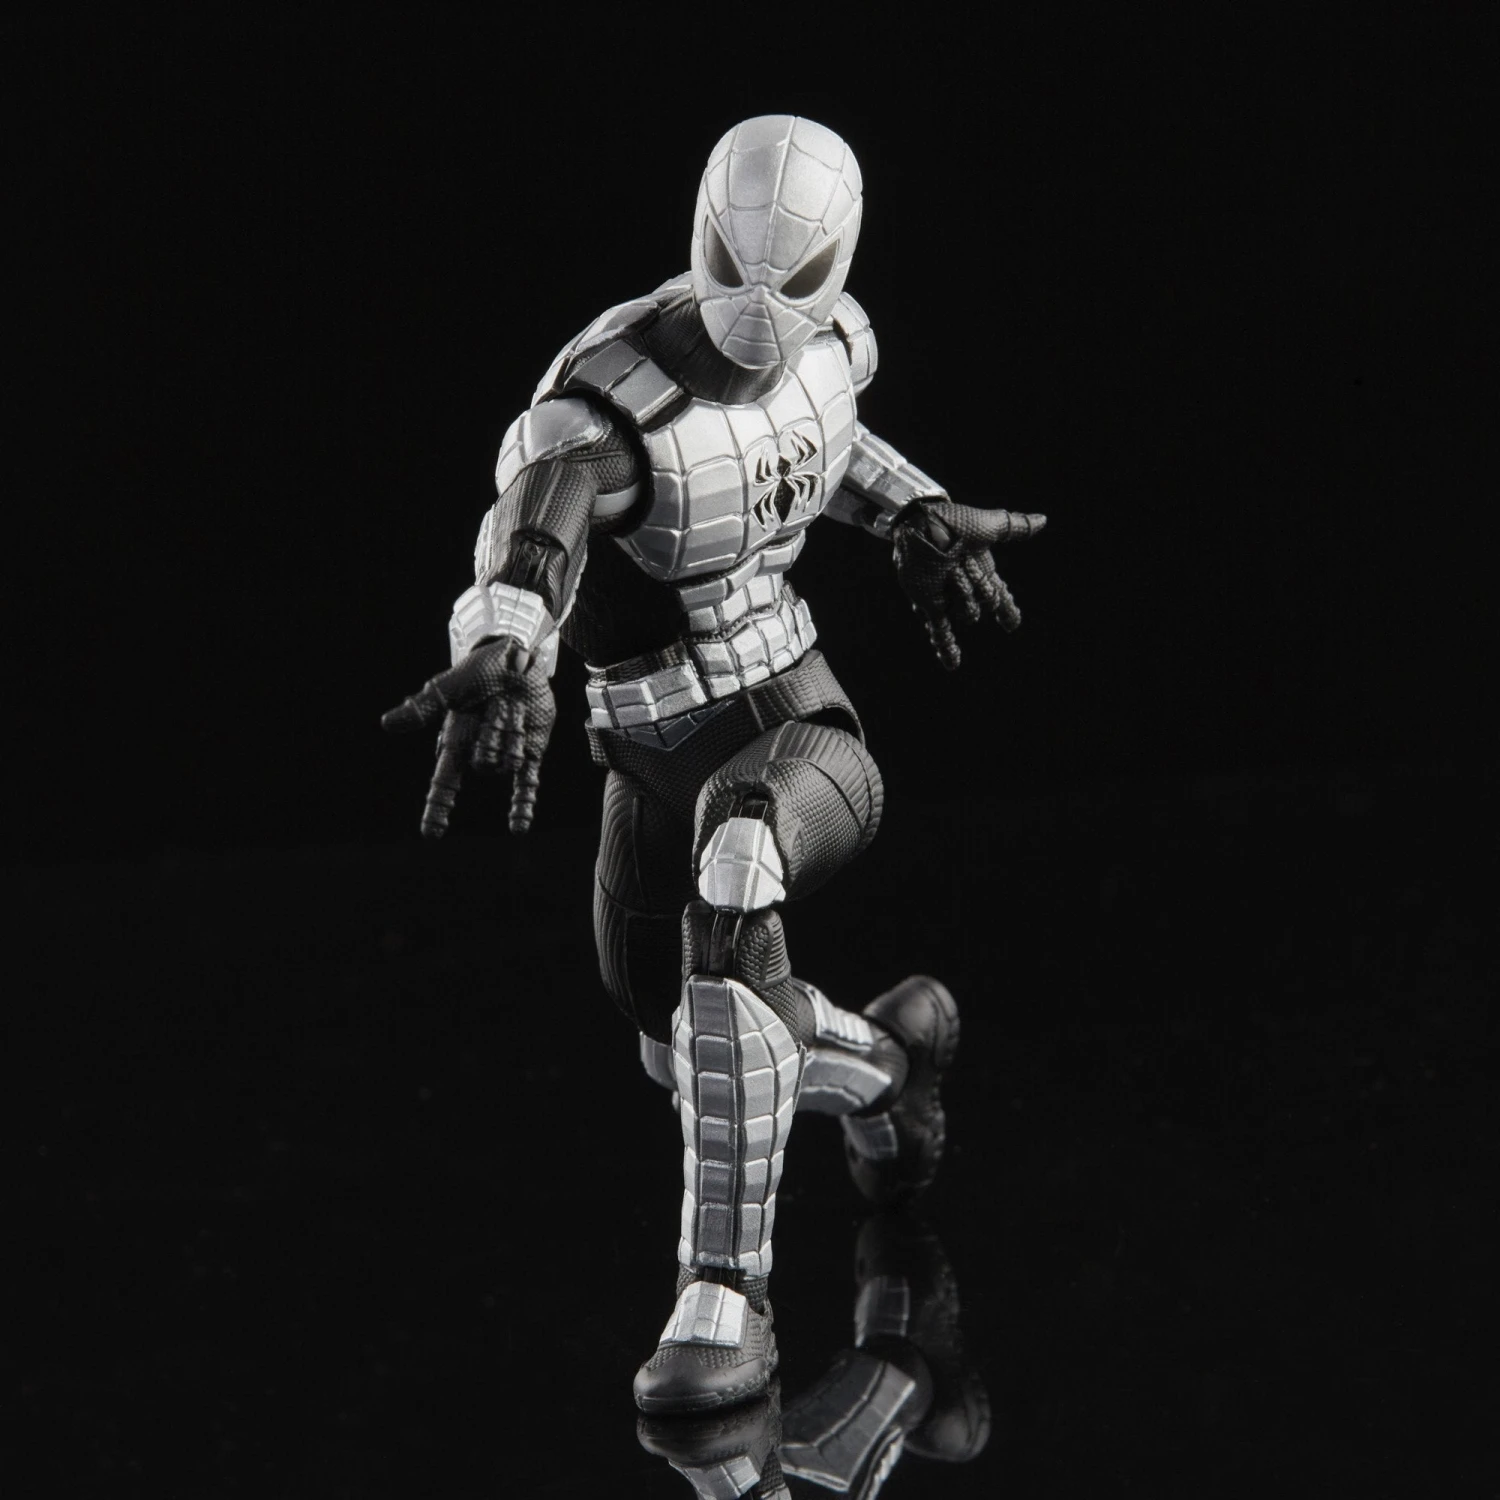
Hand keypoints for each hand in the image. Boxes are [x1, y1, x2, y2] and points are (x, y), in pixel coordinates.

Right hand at [381, 636, 556, 836]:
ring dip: (511, 734)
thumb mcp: (448, 689)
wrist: (517, 660)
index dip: (437, 809)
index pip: (444, 783)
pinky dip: (521, 806)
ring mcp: (504, 755)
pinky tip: (518, 829)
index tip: (431, 834)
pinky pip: (525, 786)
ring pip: (508, 764)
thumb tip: (386, 724)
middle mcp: (477, 753)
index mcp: (455, 742)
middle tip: (495, 706)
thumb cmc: (478, 672)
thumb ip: (422, 709)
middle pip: (484, 765)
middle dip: (492, 737)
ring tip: (512, 710)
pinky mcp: (529, 753)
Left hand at [892, 499, 1046, 669]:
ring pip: (968, 614)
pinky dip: (946, 648)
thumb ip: (1015, 526)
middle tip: (963, 563)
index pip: (1000, 596)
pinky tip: (953, 665)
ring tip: (951, 573)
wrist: (921, 528)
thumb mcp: (989, 525)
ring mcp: (948, 598)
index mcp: (983, 570)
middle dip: (979, 586)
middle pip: (987, 603)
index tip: (1012, 623)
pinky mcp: (930, 605)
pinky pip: (940, 631)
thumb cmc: (955, 523)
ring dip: (963, 594)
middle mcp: (967, 588)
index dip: (1007, 610)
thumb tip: (1044, 520)